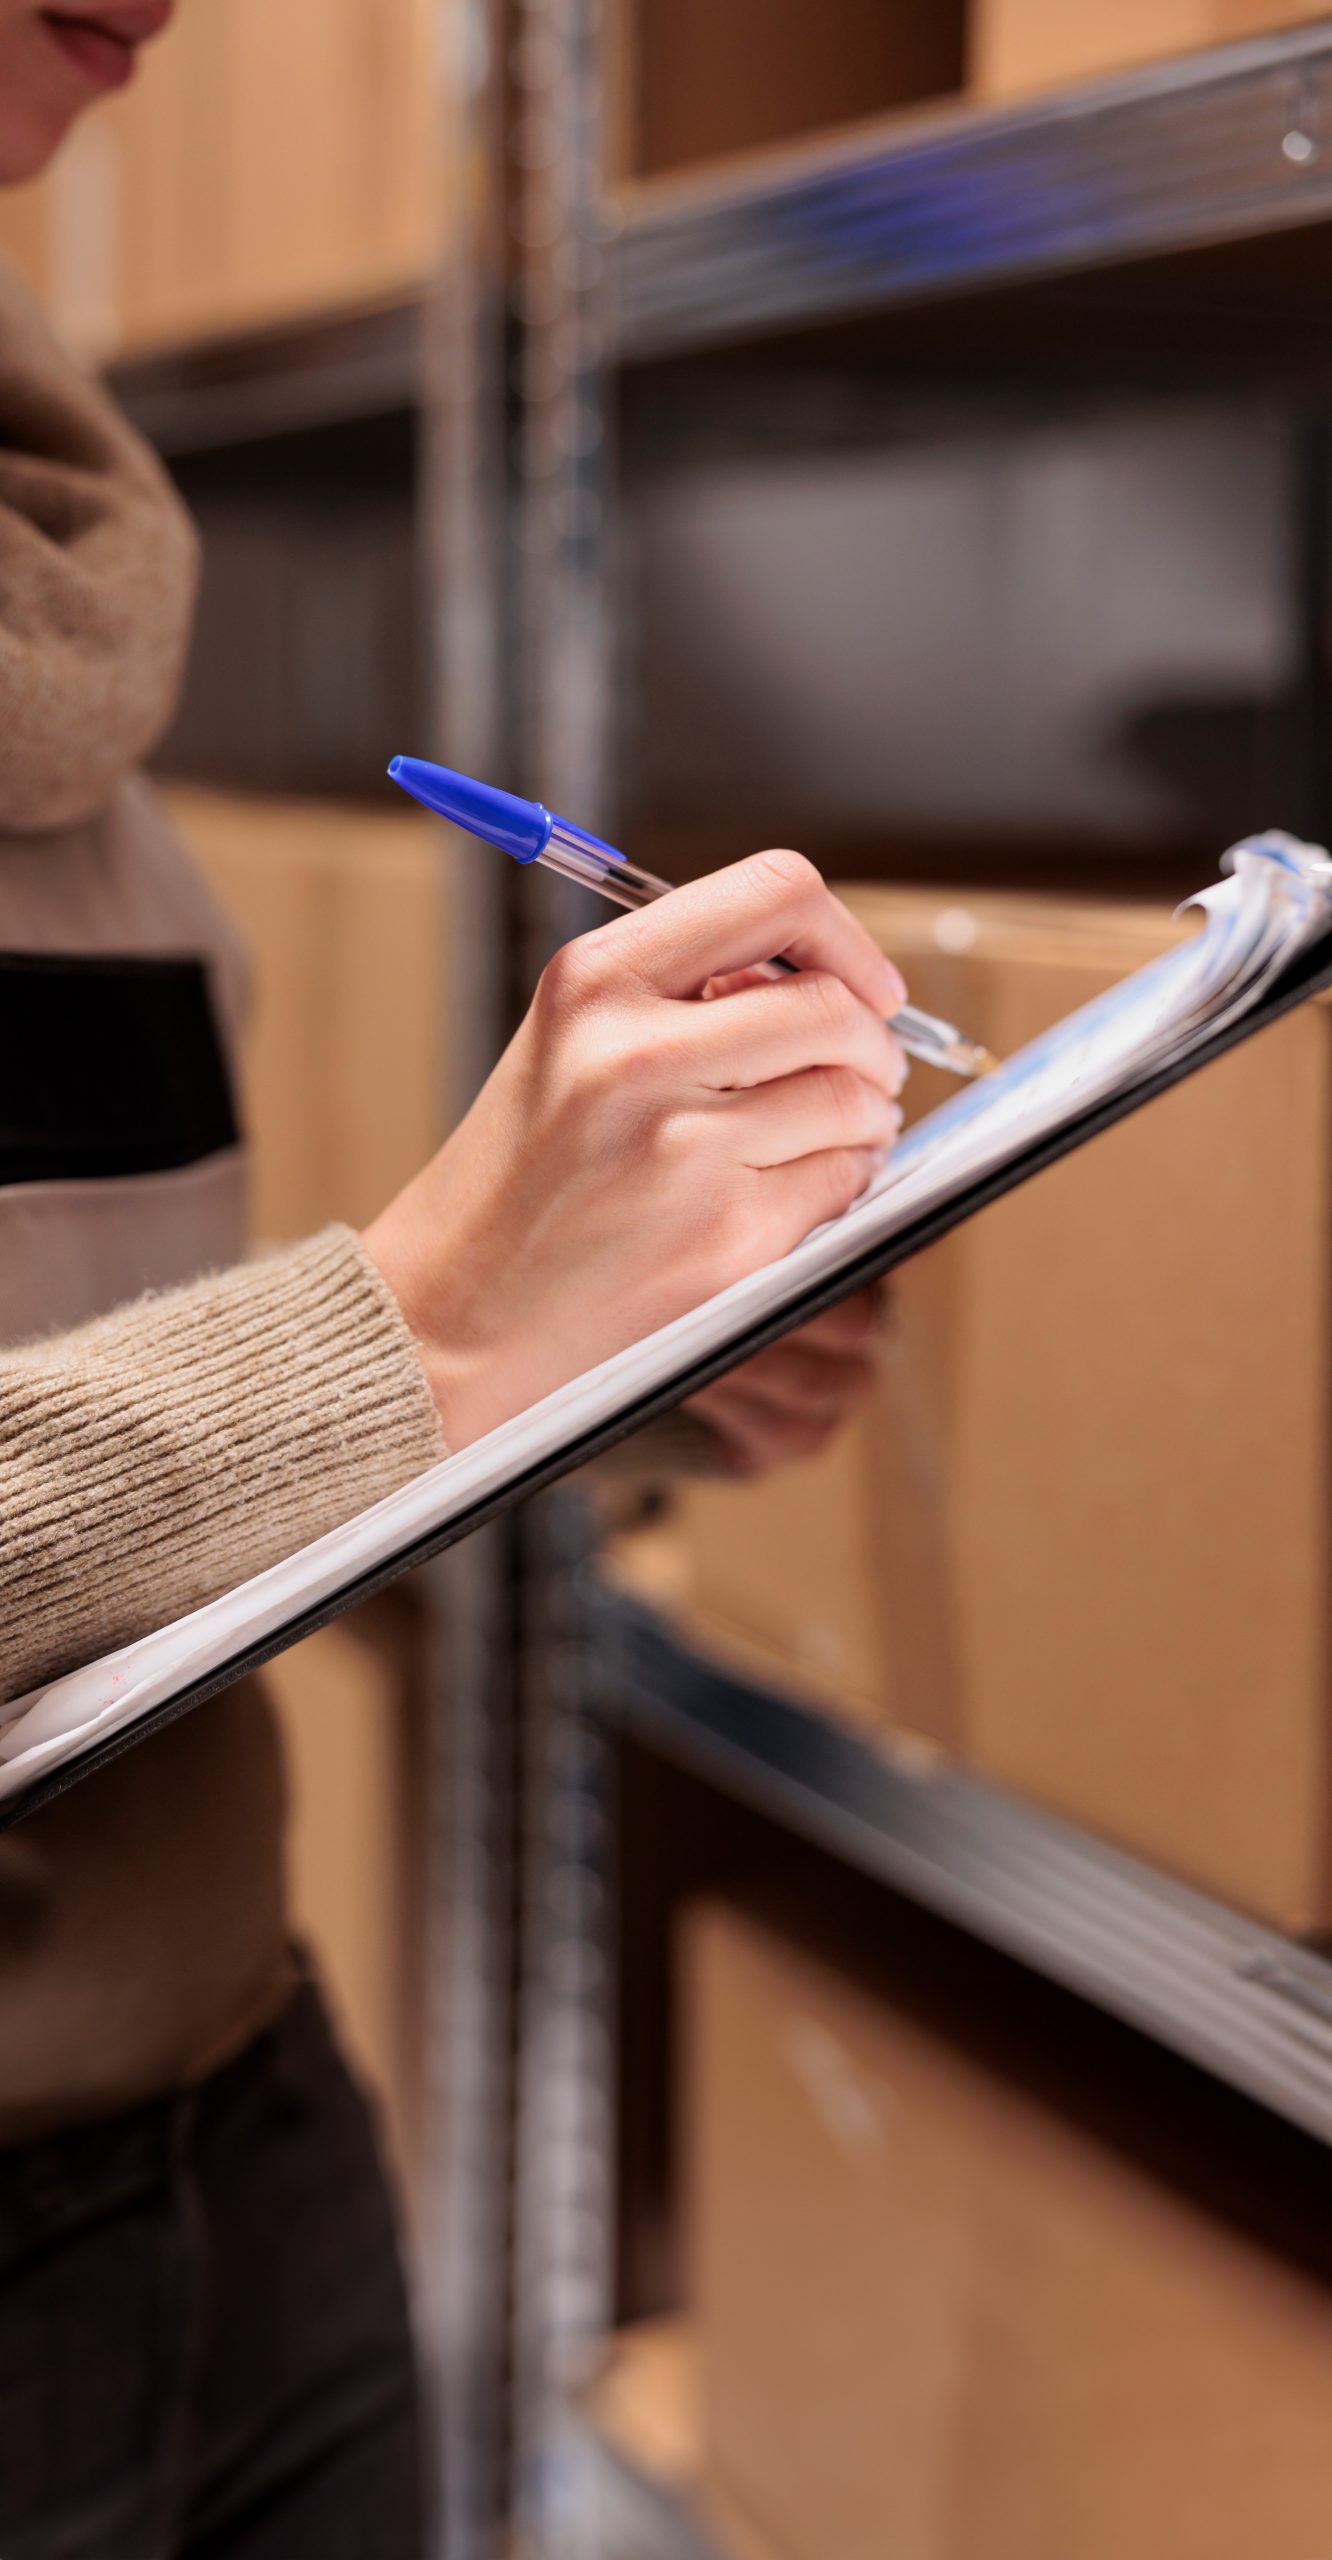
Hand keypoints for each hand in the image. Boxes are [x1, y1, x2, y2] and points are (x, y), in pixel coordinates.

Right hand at [363, 850, 904, 1447]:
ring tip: (836, 1133)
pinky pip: (841, 1183)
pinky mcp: (725, 1237)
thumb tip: (834, 979)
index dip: (846, 938)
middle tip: (868, 1071)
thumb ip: (685, 992)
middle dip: (873, 1043)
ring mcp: (683, 1150)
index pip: (775, 894)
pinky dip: (844, 1184)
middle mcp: (635, 1054)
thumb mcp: (569, 1042)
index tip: (863, 984)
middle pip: (833, 1009)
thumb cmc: (522, 1179)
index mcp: (594, 981)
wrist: (456, 1312)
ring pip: (853, 1100)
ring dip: (867, 1117)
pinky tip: (797, 1191)